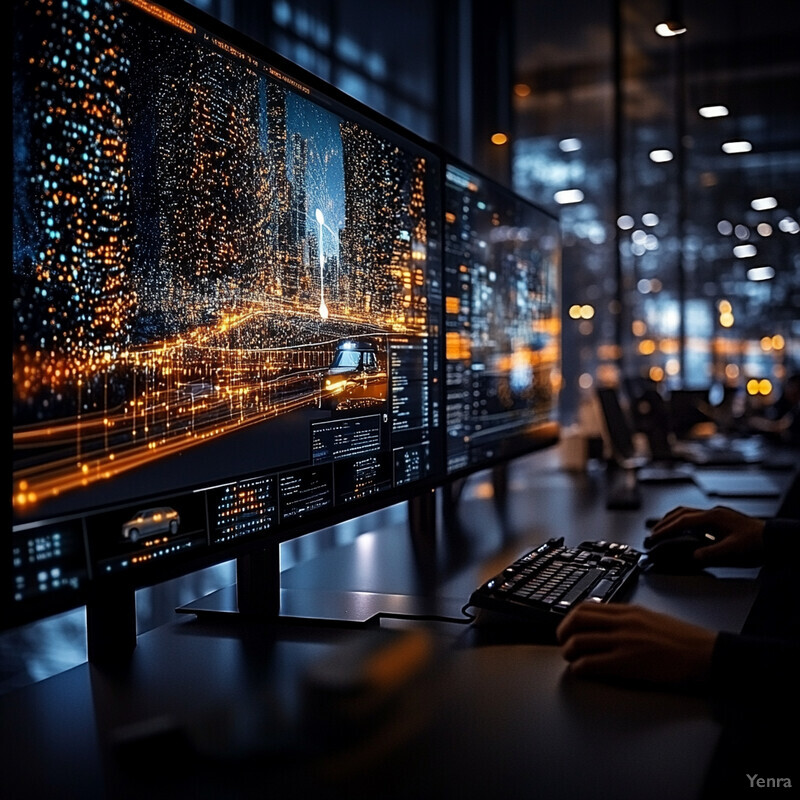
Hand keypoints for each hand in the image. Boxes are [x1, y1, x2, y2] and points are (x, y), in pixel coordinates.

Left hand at [556, 602, 715, 686]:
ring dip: (569, 651)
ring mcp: (624, 641)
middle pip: (577, 620)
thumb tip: (606, 624)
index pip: (587, 607)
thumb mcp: (651, 618)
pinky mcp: (628, 662)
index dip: (570, 617)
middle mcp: (623, 622)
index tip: (567, 626)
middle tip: (563, 642)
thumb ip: (627, 618)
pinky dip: (580, 667)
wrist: (705, 653)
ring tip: (571, 659)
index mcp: (628, 610)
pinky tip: (581, 671)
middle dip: (563, 632)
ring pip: (580, 641)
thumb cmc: (683, 639)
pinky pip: (592, 663)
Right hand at [648, 505, 765, 566]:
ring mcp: (716, 515)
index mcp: (713, 517)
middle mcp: (712, 513)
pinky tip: (682, 530)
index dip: (666, 529)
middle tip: (652, 533)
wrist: (772, 537)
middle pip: (681, 513)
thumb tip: (694, 556)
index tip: (654, 536)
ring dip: (672, 520)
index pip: (682, 521)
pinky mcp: (719, 519)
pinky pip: (694, 517)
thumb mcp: (733, 549)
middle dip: (664, 523)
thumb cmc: (756, 541)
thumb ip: (712, 552)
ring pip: (687, 513)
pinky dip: (683, 522)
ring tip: (662, 529)